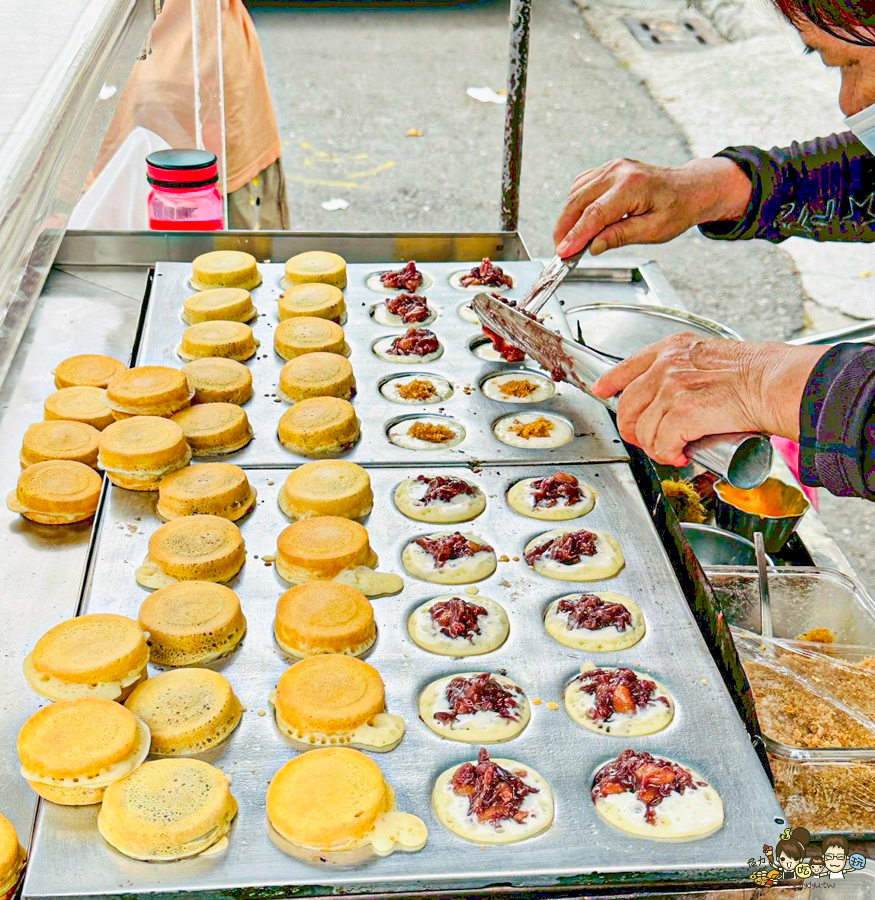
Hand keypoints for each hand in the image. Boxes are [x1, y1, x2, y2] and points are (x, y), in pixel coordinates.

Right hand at [553, 157, 752, 257]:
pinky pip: (582, 186)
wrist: (690, 188)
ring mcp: (612, 167)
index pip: (594, 214)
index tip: (563, 252)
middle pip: (578, 201)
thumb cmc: (677, 209)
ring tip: (570, 240)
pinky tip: (578, 221)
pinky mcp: (608, 169)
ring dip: (568, 218)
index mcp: (632, 186)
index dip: (575, 235)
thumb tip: (593, 246)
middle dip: (565, 228)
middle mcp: (618, 171)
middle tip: (560, 250)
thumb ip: (620, 236)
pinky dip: (575, 205)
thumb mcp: (653, 231)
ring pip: (576, 193)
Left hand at [590, 333, 825, 465]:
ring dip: (656, 446)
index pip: (628, 366)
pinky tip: (681, 455)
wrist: (777, 383)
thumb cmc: (757, 375)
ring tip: (673, 450)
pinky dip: (669, 455)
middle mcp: (667, 366)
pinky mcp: (682, 412)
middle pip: (627, 405)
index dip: (610, 382)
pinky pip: (661, 443)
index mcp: (673, 349)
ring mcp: (672, 388)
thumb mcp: (710, 358)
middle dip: (634, 429)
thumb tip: (672, 399)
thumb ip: (686, 371)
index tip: (602, 391)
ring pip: (643, 429)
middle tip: (649, 441)